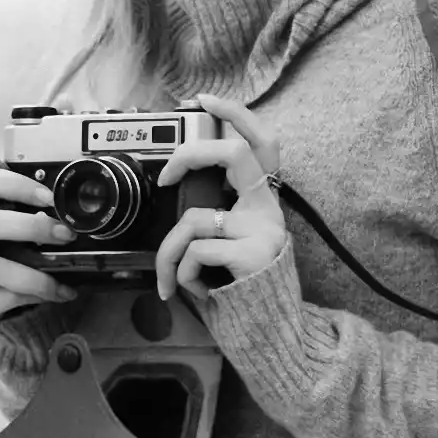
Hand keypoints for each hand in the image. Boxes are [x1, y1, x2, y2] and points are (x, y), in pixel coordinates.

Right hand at [0, 161, 81, 323]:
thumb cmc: (4, 251)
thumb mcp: (11, 227)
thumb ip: (30, 214)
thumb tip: (71, 212)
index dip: (13, 184)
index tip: (49, 197)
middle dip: (30, 227)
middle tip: (66, 234)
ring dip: (35, 273)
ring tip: (65, 278)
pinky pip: (5, 297)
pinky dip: (37, 294)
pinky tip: (57, 293)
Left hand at [154, 93, 287, 302]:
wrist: (272, 338)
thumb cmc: (239, 291)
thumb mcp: (229, 245)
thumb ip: (214, 216)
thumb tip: (173, 193)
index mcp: (261, 202)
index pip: (263, 143)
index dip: (236, 114)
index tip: (204, 99)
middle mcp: (269, 210)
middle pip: (235, 153)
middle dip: (190, 156)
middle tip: (165, 178)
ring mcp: (264, 230)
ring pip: (194, 218)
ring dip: (168, 254)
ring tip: (171, 279)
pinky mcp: (253, 255)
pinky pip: (195, 251)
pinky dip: (181, 275)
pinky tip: (195, 291)